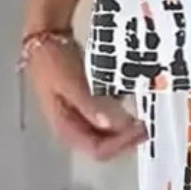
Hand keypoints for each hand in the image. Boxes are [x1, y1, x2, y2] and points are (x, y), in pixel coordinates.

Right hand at [26, 39, 146, 159]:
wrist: (43, 40)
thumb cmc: (53, 61)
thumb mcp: (70, 82)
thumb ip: (89, 104)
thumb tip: (111, 125)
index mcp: (65, 127)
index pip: (97, 149)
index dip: (120, 143)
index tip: (140, 129)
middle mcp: (72, 127)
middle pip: (103, 146)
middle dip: (125, 140)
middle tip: (146, 126)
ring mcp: (79, 117)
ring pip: (106, 135)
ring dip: (124, 131)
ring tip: (142, 120)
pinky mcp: (85, 106)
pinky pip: (106, 120)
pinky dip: (120, 118)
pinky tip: (131, 109)